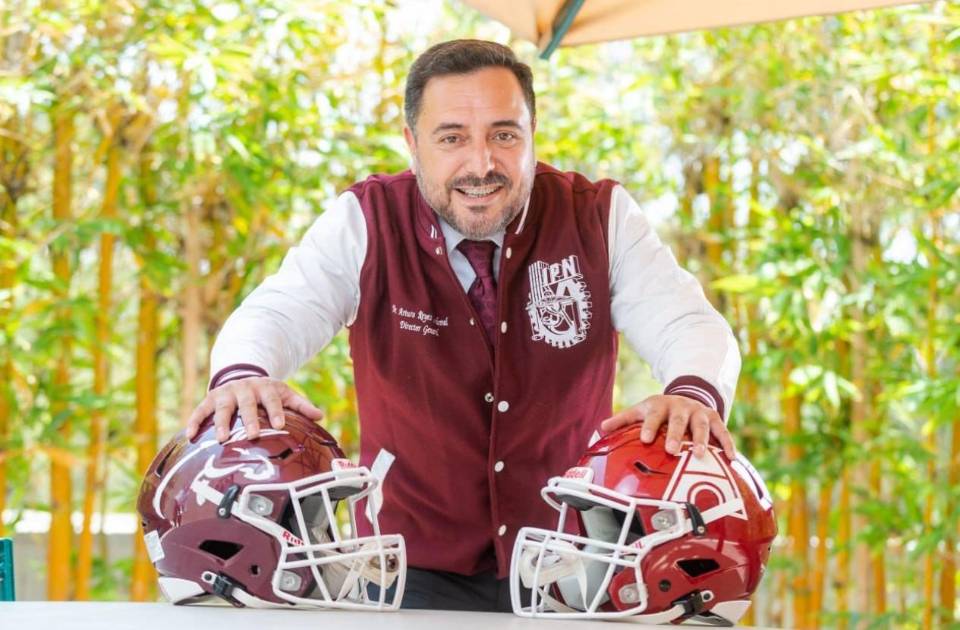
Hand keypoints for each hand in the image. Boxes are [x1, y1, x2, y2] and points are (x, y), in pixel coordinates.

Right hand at [185, 377, 324, 441]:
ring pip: (222, 407)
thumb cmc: (267, 392)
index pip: (272, 399)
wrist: (241, 375)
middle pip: (246, 404)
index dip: (276, 411)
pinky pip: (200, 410)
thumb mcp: (284, 393)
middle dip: (249, 419)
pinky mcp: (209, 399)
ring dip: (221, 422)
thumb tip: (320, 416)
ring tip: (222, 438)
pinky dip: (194, 421)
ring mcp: (225, 393)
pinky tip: (190, 435)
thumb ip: (300, 405)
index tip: (280, 425)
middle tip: (252, 435)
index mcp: (265, 387)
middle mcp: (244, 388)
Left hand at [599, 395, 735, 459]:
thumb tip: (601, 429)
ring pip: (702, 426)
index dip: (650, 426)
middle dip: (677, 435)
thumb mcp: (641, 410)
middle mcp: (681, 407)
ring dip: (703, 440)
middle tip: (672, 450)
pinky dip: (728, 444)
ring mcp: (699, 412)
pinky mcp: (715, 419)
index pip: (654, 415)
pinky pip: (723, 432)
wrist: (687, 395)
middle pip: (679, 421)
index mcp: (660, 406)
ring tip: (701, 456)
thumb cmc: (659, 411)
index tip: (646, 439)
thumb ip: (623, 420)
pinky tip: (731, 459)